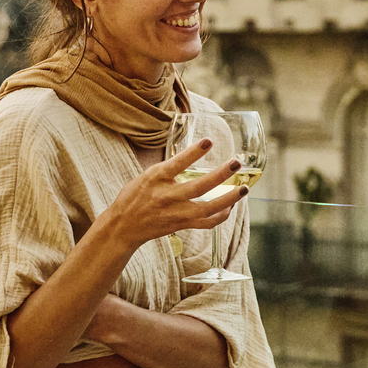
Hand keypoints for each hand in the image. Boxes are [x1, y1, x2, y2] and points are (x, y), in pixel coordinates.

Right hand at [97, 140, 248, 256]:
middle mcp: (167, 197)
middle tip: (236, 163)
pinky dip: (222, 215)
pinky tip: (232, 206)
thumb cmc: (135, 197)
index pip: (177, 164)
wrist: (123, 226)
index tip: (209, 141)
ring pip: (208, 208)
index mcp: (156, 179)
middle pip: (199, 186)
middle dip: (221, 174)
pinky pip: (207, 223)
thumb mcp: (147, 176)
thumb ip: (169, 169)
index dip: (193, 152)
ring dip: (229, 198)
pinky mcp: (182, 225)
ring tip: (244, 188)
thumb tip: (193, 155)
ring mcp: (176, 213)